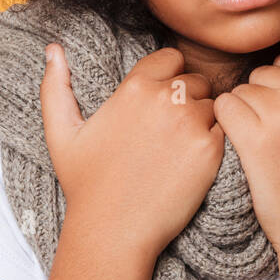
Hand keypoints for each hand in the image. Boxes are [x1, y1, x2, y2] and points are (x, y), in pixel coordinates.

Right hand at [40, 43, 223, 256]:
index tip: (159, 102)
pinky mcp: (211, 150)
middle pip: (196, 80)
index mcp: (135, 86)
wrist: (112, 231)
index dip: (169, 77)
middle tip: (169, 132)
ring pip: (214, 105)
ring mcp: (191, 123)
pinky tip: (193, 163)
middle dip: (188, 98)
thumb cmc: (86, 184)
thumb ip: (55, 86)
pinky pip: (226, 131)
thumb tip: (52, 48)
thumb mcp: (61, 133)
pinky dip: (216, 143)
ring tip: (180, 150)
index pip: (172, 58)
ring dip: (204, 121)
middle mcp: (166, 98)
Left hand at [213, 54, 279, 253]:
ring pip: (240, 90)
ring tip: (253, 140)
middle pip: (261, 75)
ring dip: (241, 111)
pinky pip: (224, 107)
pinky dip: (224, 123)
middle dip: (260, 97)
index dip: (279, 85)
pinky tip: (236, 142)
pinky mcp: (253, 138)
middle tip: (267, 130)